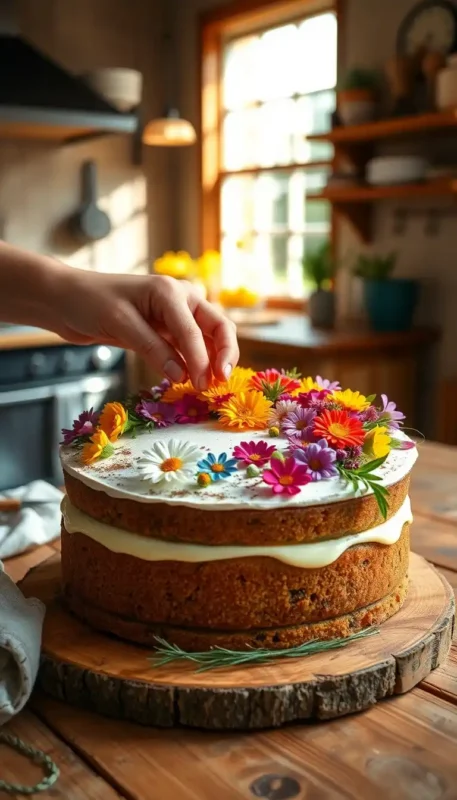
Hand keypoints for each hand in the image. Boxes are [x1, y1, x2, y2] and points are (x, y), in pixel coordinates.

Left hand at [55, 271, 238, 389]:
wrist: (65, 299)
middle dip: (224, 354)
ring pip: (207, 338)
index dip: (201, 360)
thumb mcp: (121, 324)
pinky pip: (189, 347)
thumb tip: (182, 376)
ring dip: (212, 360)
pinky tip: (193, 380)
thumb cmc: (90, 302)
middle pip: (218, 327)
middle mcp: (180, 300)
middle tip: (221, 383)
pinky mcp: (165, 329)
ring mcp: (175, 315)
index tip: (201, 386)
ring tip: (210, 386)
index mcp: (170, 291)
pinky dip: (195, 362)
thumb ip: (153, 348)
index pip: (194, 330)